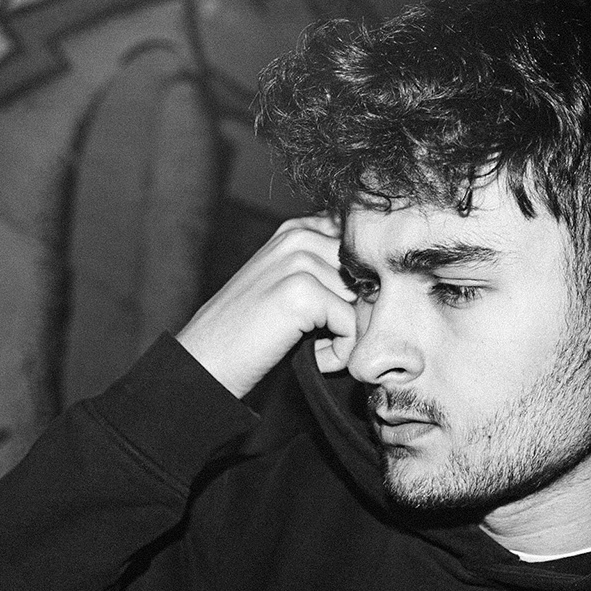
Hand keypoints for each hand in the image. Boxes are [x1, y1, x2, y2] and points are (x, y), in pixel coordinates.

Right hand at [176, 215, 357, 397]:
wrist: (206, 361)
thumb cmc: (250, 331)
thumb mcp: (287, 284)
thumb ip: (327, 269)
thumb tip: (384, 279)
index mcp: (298, 228)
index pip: (362, 245)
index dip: (362, 285)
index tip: (334, 312)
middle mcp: (298, 236)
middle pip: (367, 275)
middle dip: (355, 313)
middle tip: (321, 336)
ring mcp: (298, 261)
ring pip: (362, 301)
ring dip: (346, 335)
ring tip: (312, 345)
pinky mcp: (301, 291)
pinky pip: (350, 325)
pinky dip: (338, 353)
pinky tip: (312, 357)